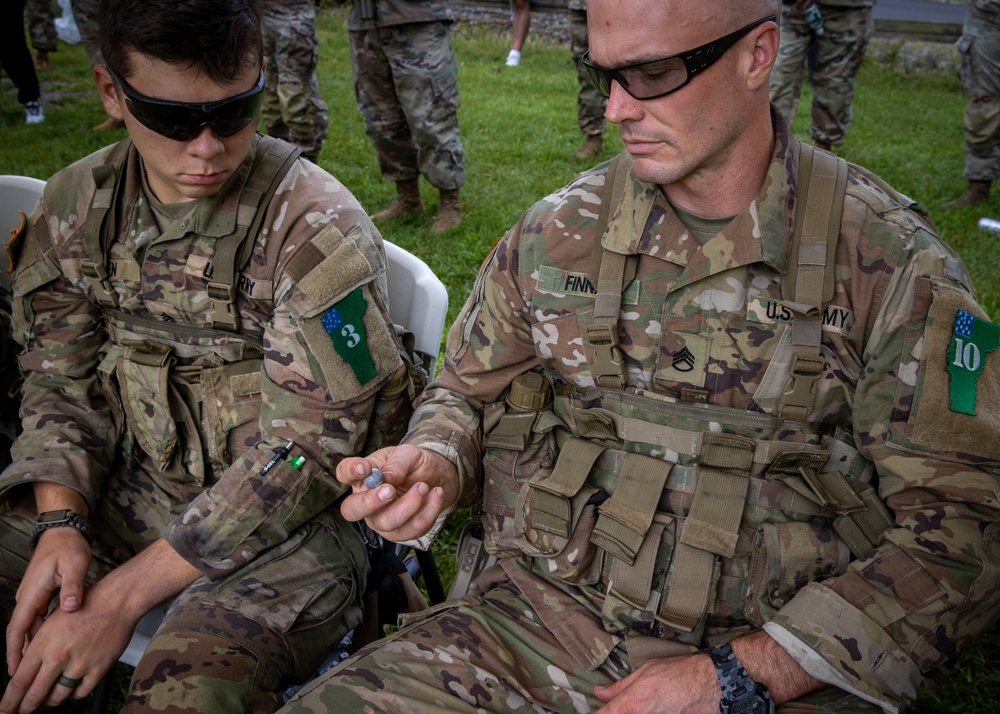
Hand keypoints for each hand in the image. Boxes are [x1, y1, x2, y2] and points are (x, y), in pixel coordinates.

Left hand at [1, 568, 134, 713]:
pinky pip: (81, 693)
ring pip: (58, 697)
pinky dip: (74, 693)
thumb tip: (27, 668)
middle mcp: (58, 658)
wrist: (117, 601)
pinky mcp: (98, 669)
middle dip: (25, 708)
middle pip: (35, 695)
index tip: (5, 710)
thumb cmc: (86, 605)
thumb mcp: (52, 621)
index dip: (9, 701)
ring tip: (49, 698)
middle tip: (22, 712)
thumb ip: (38, 646)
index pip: (19, 682)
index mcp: (43, 644)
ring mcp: (79, 665)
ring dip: (51, 700)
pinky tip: (73, 687)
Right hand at [5, 528, 90, 678]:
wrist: (62, 532)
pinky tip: (47, 646)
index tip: (14, 672)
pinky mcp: (40, 594)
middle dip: (18, 656)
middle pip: (19, 633)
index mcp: (32, 593)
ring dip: (29, 646)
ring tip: (35, 669)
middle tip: (21, 680)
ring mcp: (32, 596)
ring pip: (28, 627)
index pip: (18, 628)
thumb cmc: (68, 547)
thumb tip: (70, 607)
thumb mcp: (74, 565)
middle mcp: (27, 597)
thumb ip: (72, 586)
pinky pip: (36, 619)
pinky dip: (38, 634)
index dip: (15, 651)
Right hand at [337, 444, 455, 541]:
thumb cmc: (413, 465)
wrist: (436, 478)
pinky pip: (413, 528)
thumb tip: (387, 477)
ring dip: (410, 504)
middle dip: (370, 503)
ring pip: (386, 523)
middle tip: (389, 490)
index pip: (344, 473)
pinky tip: (436, 494)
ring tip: (424, 486)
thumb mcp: (408, 455)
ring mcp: (381, 520)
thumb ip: (397, 464)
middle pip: (352, 510)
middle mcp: (366, 501)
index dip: (349, 472)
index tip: (364, 468)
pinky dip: (429, 510)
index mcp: (363, 477)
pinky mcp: (402, 532)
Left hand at [594, 653, 720, 713]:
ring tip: (654, 703)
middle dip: (620, 711)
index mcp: (632, 705)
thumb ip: (619, 687)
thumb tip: (599, 693)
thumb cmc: (680, 673)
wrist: (714, 684)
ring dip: (639, 711)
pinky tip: (662, 708)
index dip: (599, 713)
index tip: (600, 710)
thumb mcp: (645, 672)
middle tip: (635, 703)